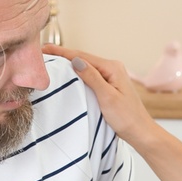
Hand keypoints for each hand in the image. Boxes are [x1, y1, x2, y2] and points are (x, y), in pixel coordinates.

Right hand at [43, 43, 158, 148]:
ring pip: (85, 66)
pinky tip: (68, 74)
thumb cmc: (127, 117)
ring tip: (51, 60)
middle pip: (83, 58)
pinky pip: (89, 75)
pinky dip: (76, 73)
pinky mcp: (109, 85)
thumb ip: (92, 77)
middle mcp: (112, 68)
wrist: (140, 132)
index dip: (62, 52)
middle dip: (63, 55)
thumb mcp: (107, 97)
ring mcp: (111, 76)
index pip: (82, 56)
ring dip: (69, 63)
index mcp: (112, 67)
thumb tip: (76, 61)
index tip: (44, 48)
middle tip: (42, 52)